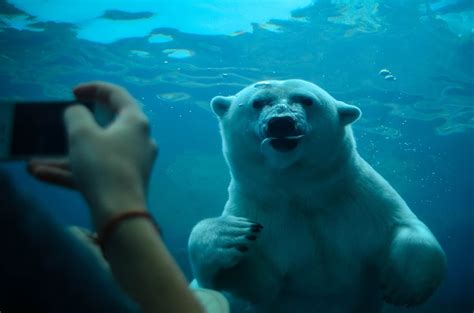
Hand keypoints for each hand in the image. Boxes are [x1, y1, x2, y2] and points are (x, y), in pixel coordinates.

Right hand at [29, 82, 157, 225]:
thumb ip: (76, 116)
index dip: (94, 88)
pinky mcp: (126, 181)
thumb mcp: (82, 135)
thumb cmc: (103, 167)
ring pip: (97, 152)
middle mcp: (140, 139)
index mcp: (135, 121)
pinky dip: (74, 172)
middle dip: (77, 127)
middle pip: (108, 125)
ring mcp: (135, 162)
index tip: (73, 92)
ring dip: (67, 156)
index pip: (117, 94)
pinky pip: (98, 171)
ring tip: (36, 162)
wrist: (121, 213)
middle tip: (62, 125)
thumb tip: (78, 112)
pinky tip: (43, 175)